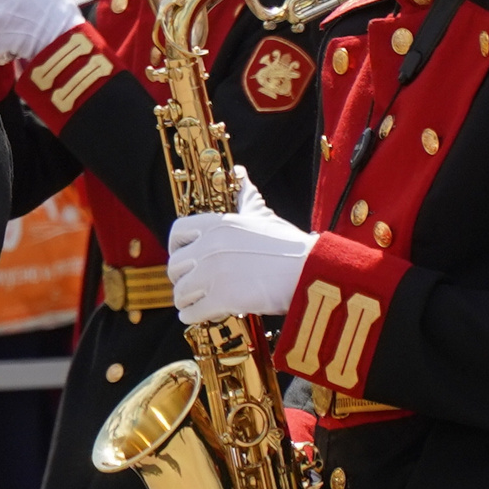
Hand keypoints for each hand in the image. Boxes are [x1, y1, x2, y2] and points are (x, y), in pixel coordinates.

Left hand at [167, 169, 314, 324]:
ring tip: (195, 304)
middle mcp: (210, 246)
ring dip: (186, 301)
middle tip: (190, 286)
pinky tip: (200, 316)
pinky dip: (192, 316)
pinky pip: (192, 311)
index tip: (183, 258)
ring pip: (180, 292)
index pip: (177, 233)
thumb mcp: (264, 216)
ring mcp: (213, 273)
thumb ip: (246, 198)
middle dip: (181, 279)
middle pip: (175, 266)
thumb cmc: (292, 246)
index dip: (176, 248)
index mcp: (218, 224)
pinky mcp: (222, 298)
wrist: (313, 270)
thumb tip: (239, 172)